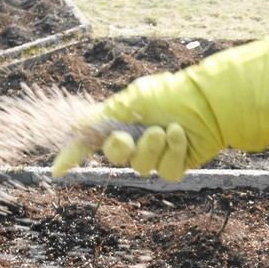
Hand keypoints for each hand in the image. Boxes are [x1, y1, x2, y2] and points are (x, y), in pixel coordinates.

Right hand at [51, 31, 268, 180]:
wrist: (208, 102)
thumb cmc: (168, 95)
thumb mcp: (129, 100)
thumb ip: (99, 118)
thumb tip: (72, 130)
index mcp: (121, 121)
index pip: (91, 142)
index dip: (74, 156)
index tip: (60, 171)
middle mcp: (136, 139)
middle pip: (115, 156)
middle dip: (120, 147)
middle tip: (130, 135)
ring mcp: (157, 153)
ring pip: (141, 167)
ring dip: (151, 148)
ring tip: (166, 130)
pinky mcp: (178, 164)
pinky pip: (167, 172)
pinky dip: (173, 153)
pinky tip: (180, 136)